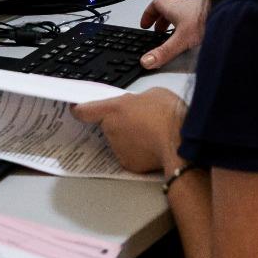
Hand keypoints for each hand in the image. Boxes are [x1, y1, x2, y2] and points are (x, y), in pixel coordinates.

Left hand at [71, 88, 185, 173]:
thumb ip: (138, 99)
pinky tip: (153, 146)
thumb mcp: (154, 94)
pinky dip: (138, 151)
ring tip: (152, 133)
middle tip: (139, 119)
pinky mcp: (128, 164)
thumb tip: (137, 105)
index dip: (80, 109)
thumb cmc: (168, 114)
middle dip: (120, 122)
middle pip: (108, 125)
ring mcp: (118, 149)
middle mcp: (110, 130)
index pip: (85, 110)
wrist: (180, 141)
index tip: (77, 109)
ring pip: (120, 140)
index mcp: (113, 109)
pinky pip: (130, 154)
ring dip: (130, 137)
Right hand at [140, 0, 206, 69]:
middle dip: (161, 19)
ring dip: (176, 20)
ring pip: (182, 10)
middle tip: (158, 30)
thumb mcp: (182, 40)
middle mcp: (186, 4)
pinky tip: (194, 33)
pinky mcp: (210, 11)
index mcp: (175, 8)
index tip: (145, 24)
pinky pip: (195, 15)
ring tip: (174, 33)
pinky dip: (190, 22)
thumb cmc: (208, 20)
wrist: (232, 13)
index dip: (149, 13)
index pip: (157, 4)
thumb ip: (164, 52)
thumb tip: (147, 61)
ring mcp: (199, 7)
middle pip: (169, 7)